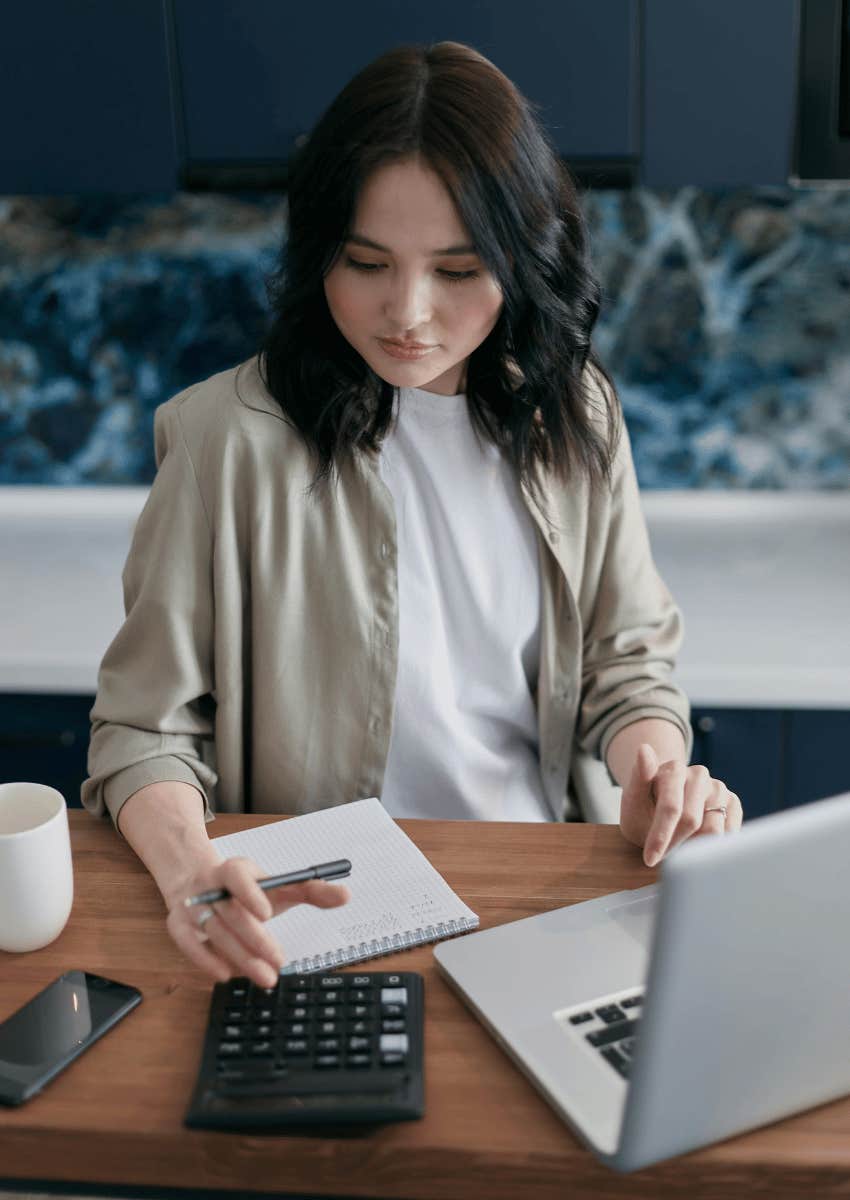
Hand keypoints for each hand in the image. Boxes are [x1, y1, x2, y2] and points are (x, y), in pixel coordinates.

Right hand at [164, 856, 349, 987]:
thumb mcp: (277, 885)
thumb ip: (310, 890)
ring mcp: (192, 905)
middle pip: (231, 913)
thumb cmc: (246, 888)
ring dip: (239, 956)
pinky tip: (226, 975)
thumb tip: (346, 895)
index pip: (238, 876)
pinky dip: (204, 960)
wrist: (197, 880)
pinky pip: (188, 943)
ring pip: (214, 932)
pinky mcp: (178, 924)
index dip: (250, 893)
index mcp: (234, 869)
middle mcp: (210, 886)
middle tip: (279, 961)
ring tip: (266, 977)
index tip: (268, 914)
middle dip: (256, 940)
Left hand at [619, 743, 742, 867]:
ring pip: (714, 830)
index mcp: (673, 769)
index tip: (649, 859)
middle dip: (675, 844)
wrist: (661, 811)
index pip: (670, 807)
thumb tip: (644, 748)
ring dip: (694, 846)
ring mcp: (718, 788)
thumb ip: (638, 777)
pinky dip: (712, 845)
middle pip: (692, 821)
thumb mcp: (632, 800)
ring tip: (679, 842)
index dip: (660, 836)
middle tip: (662, 855)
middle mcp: (699, 774)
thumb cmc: (644, 809)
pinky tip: (697, 840)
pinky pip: (730, 833)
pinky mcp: (732, 803)